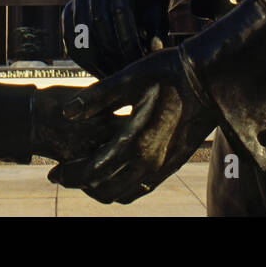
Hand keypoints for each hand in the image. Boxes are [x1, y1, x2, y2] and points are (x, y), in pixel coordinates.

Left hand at [47, 47, 216, 202]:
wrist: (211, 79)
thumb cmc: (168, 73)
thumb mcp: (129, 78)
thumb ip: (95, 99)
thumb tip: (67, 114)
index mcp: (133, 143)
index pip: (91, 173)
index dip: (69, 175)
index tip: (54, 173)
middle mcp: (148, 162)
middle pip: (105, 190)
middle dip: (81, 185)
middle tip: (65, 175)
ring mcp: (163, 166)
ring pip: (124, 194)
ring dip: (101, 189)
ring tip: (87, 174)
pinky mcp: (174, 164)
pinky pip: (142, 188)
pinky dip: (123, 187)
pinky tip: (116, 170)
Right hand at [61, 0, 169, 77]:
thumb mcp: (159, 8)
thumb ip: (157, 28)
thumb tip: (153, 50)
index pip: (120, 10)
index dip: (128, 39)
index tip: (138, 62)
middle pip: (97, 21)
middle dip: (111, 52)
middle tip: (124, 73)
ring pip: (80, 31)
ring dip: (95, 59)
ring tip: (111, 76)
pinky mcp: (69, 8)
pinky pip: (69, 37)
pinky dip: (81, 57)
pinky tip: (97, 71)